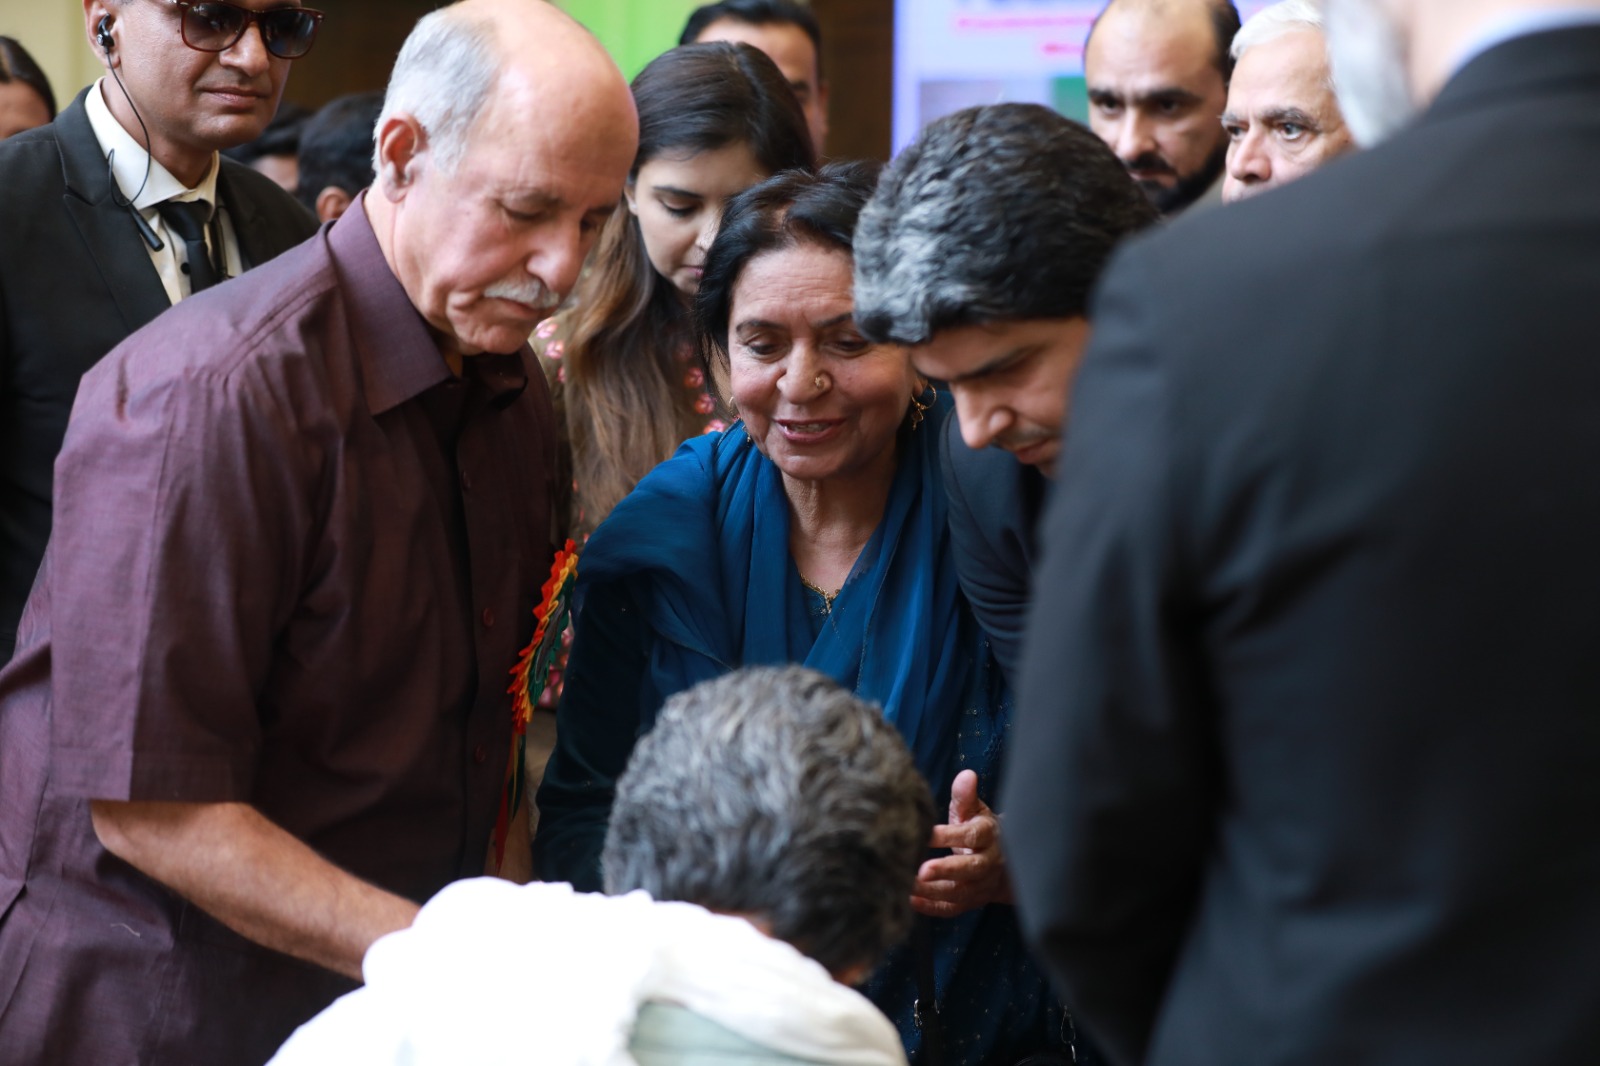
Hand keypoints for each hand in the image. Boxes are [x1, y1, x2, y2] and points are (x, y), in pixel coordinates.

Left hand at [911, 769, 1013, 917]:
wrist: (1006, 862)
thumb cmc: (979, 829)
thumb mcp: (974, 810)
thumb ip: (965, 796)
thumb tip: (966, 774)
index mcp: (989, 836)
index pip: (972, 835)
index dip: (950, 835)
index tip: (927, 833)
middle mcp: (989, 862)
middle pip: (971, 868)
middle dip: (946, 870)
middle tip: (921, 871)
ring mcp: (982, 885)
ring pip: (961, 892)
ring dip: (934, 891)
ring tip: (908, 886)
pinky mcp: (972, 901)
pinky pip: (954, 908)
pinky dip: (933, 908)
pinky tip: (912, 901)